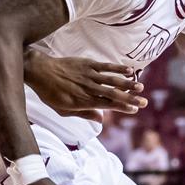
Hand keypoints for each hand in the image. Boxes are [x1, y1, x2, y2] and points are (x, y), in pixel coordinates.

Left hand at [24, 54, 145, 116]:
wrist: (40, 72)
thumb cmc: (51, 94)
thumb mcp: (63, 110)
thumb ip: (84, 114)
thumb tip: (101, 120)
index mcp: (83, 101)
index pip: (107, 105)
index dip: (122, 107)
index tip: (134, 110)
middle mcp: (89, 89)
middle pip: (113, 94)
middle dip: (130, 99)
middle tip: (144, 102)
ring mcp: (89, 75)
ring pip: (112, 80)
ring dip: (127, 84)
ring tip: (140, 87)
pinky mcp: (88, 64)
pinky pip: (105, 66)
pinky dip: (118, 68)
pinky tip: (130, 70)